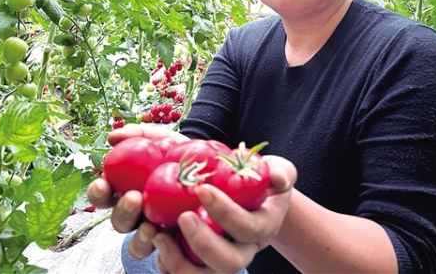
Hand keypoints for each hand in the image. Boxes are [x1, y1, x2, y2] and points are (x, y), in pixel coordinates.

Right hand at [86, 124, 188, 258]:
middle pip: (120, 225)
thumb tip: (113, 136)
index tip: (103, 183)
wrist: (223, 172)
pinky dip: (168, 256)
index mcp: (131, 192)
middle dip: (122, 214)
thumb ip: (141, 135)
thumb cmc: (189, 156)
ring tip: (153, 227)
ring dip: (141, 239)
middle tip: (134, 198)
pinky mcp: (182, 250)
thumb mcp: (168, 140)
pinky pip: (168, 262)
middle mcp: (141, 216)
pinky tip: (176, 242)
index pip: (105, 197)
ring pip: (139, 248)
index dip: (98, 193)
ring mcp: (160, 234)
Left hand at [154, 155, 296, 273]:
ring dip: (178, 262)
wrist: (252, 199)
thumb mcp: (276, 170)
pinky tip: (155, 242)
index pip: (247, 227)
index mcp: (263, 228)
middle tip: (182, 217)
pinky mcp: (201, 265)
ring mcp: (221, 261)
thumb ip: (280, 172)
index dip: (225, 212)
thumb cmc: (261, 180)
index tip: (202, 188)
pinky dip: (166, 265)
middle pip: (228, 263)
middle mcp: (244, 251)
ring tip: (158, 235)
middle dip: (204, 244)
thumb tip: (277, 177)